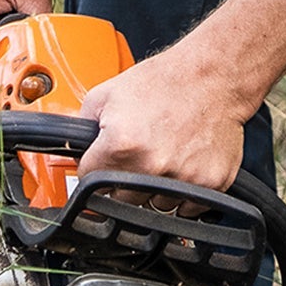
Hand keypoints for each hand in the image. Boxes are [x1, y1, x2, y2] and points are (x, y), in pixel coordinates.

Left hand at [76, 50, 246, 192]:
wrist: (214, 76)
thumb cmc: (165, 81)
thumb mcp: (107, 94)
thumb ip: (81, 126)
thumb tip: (70, 150)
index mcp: (121, 146)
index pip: (87, 181)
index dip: (91, 169)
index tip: (99, 166)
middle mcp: (151, 167)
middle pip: (120, 200)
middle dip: (121, 183)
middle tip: (135, 157)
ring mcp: (183, 179)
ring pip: (153, 207)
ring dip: (152, 191)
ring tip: (162, 159)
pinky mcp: (211, 185)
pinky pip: (186, 209)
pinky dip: (182, 195)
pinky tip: (182, 167)